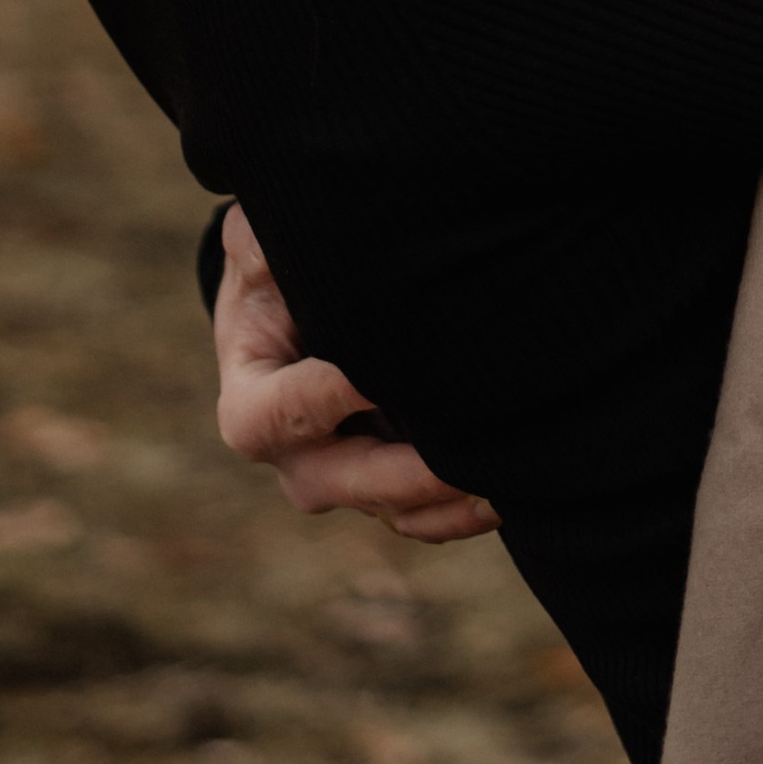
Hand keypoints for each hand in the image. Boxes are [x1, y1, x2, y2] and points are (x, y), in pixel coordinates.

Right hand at [212, 202, 498, 543]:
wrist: (299, 315)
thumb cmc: (278, 277)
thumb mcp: (258, 249)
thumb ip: (259, 248)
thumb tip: (269, 246)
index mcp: (252, 407)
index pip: (283, 412)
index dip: (328, 396)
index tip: (377, 374)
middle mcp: (297, 459)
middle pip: (349, 481)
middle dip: (409, 473)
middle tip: (467, 453)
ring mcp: (346, 482)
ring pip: (397, 509)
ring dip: (450, 498)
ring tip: (506, 478)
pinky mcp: (389, 489)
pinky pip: (427, 517)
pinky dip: (466, 508)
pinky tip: (510, 486)